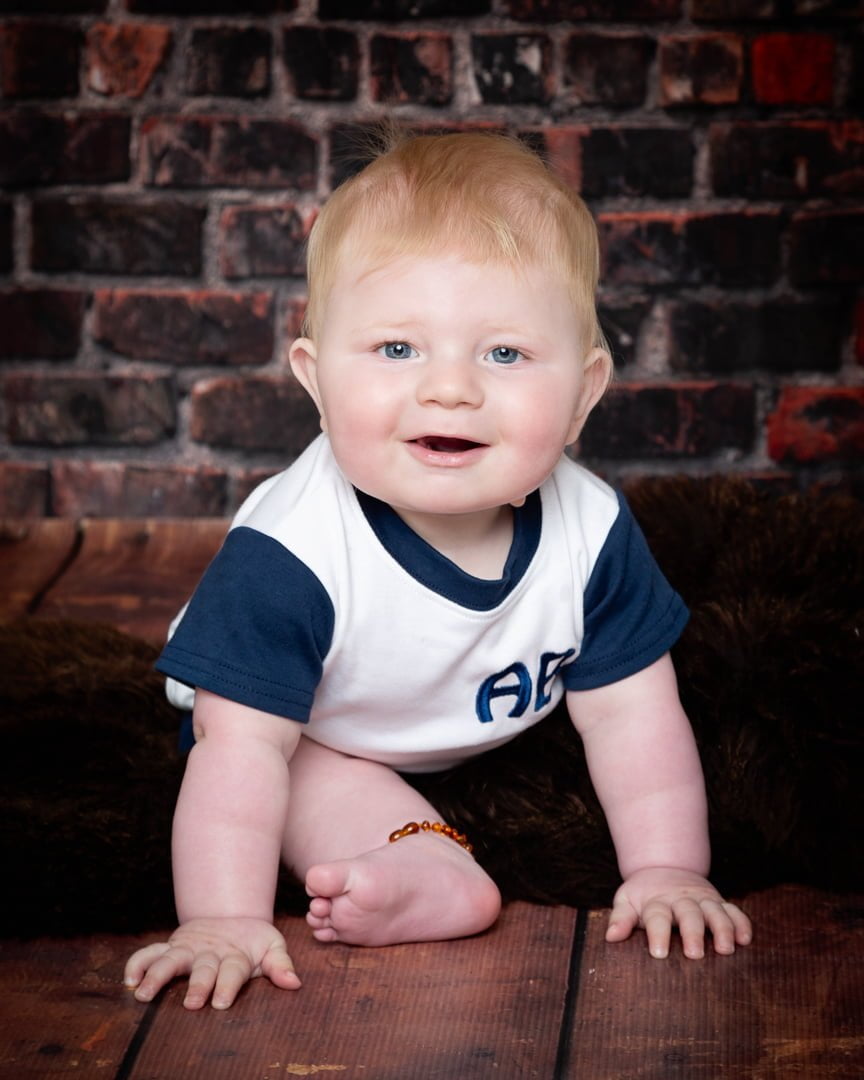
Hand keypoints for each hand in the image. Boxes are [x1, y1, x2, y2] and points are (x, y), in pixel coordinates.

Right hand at [124, 916, 300, 1009]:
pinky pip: (150, 952)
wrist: (232, 915)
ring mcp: (188, 948)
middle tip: (192, 1003)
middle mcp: (209, 952)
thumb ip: (280, 965)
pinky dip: (138, 963)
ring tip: (143, 993)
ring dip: (157, 975)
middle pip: (202, 968)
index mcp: (235, 954)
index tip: (221, 1002)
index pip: (232, 971)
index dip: (227, 985)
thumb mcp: (271, 947)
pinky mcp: (172, 946)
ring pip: (170, 959)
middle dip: (197, 984)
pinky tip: (128, 980)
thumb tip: (294, 982)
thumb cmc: (252, 942)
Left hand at [606, 867, 751, 959]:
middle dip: (692, 933)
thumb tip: (611, 937)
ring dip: (721, 928)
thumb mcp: (627, 902)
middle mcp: (681, 899)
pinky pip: (734, 910)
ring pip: (715, 911)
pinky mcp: (718, 901)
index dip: (657, 933)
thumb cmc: (644, 896)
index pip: (657, 915)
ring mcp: (702, 899)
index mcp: (657, 901)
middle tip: (694, 954)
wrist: (664, 868)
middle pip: (689, 914)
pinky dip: (741, 923)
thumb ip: (621, 919)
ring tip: (725, 949)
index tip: (658, 953)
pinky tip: (745, 939)